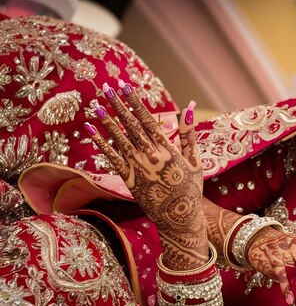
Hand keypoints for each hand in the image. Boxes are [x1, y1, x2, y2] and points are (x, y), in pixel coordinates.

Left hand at [85, 81, 207, 269]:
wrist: (179, 218)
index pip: (148, 120)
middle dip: (119, 106)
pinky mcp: (129, 180)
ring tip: (96, 105)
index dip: (136, 103)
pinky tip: (90, 131)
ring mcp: (139, 168)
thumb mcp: (195, 161)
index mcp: (168, 149)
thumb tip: (188, 108)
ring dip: (107, 121)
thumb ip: (189, 134)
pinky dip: (100, 144)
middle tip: (107, 88)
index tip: (126, 88)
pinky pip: (112, 158)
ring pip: (119, 140)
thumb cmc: (190, 188)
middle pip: (131, 126)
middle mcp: (151, 156)